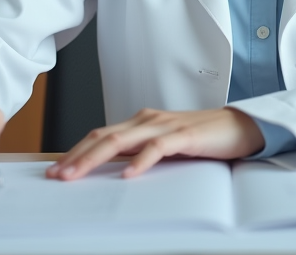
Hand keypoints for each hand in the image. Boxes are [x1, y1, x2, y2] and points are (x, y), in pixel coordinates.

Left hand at [46, 107, 264, 180]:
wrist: (239, 127)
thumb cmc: (203, 137)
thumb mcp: (164, 145)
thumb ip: (140, 151)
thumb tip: (112, 169)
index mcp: (141, 122)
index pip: (100, 135)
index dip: (75, 151)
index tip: (55, 170)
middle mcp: (148, 119)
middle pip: (103, 136)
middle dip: (76, 156)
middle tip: (56, 175)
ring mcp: (165, 125)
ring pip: (122, 140)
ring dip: (95, 158)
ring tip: (76, 175)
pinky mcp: (184, 135)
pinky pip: (157, 148)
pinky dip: (140, 161)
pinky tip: (128, 174)